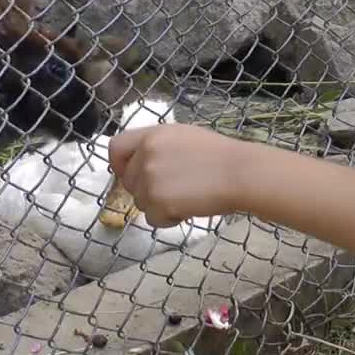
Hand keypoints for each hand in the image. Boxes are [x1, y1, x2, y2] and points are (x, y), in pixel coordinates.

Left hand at [107, 123, 250, 227]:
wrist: (238, 173)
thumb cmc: (219, 155)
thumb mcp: (183, 137)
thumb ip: (157, 147)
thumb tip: (141, 163)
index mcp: (152, 136)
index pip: (116, 147)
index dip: (120, 164)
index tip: (133, 174)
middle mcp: (145, 156)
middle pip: (128, 181)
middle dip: (145, 189)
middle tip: (173, 190)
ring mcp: (149, 180)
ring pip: (140, 202)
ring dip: (158, 205)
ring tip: (186, 197)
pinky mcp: (158, 203)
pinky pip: (152, 218)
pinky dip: (167, 219)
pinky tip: (188, 208)